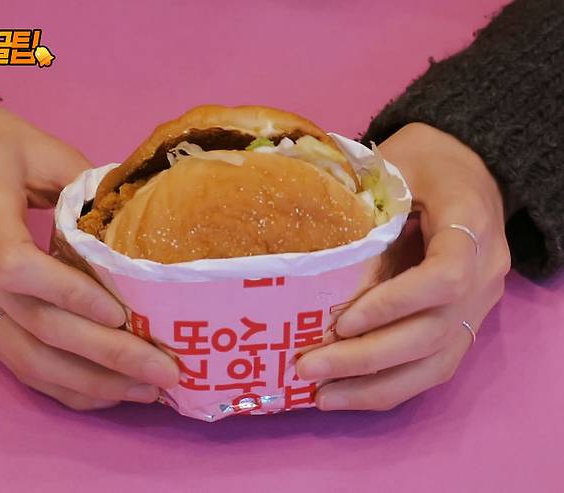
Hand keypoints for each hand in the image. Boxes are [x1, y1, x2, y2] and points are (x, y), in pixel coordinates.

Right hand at [0, 88, 178, 409]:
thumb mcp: (37, 146)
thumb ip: (86, 181)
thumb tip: (141, 218)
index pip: (19, 268)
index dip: (70, 294)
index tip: (121, 313)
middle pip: (37, 328)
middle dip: (107, 356)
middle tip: (164, 372)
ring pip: (27, 359)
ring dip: (90, 383)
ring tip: (146, 391)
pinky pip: (17, 363)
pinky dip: (62, 385)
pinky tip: (104, 393)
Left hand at [297, 123, 509, 410]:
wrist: (468, 169)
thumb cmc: (424, 161)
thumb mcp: (393, 166)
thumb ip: (363, 206)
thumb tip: (308, 263)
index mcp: (471, 224)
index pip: (443, 278)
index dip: (393, 303)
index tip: (342, 320)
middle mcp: (484, 275)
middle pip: (434, 334)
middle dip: (367, 358)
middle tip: (308, 368)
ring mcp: (477, 305)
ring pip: (436, 363)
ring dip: (375, 386)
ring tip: (321, 397)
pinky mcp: (462, 323)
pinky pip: (433, 367)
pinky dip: (389, 387)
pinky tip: (346, 394)